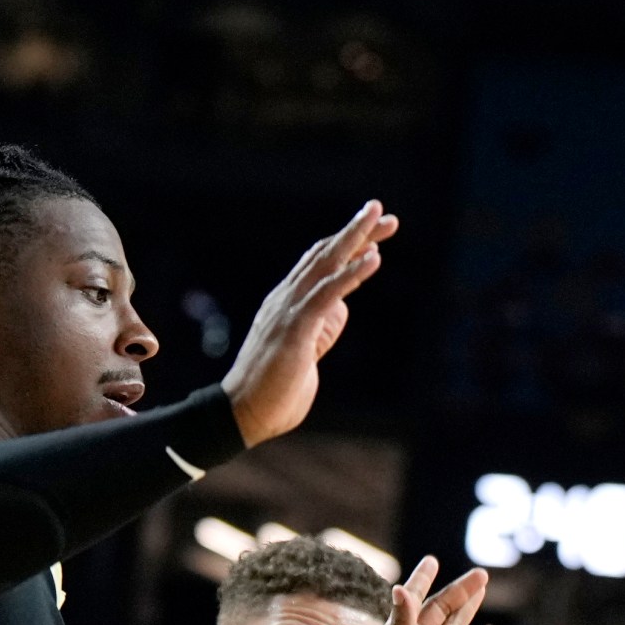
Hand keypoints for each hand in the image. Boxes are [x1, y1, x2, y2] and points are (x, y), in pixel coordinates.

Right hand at [222, 202, 400, 445]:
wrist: (243, 413)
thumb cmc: (275, 390)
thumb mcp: (308, 351)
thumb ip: (322, 327)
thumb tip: (340, 308)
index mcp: (288, 303)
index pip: (320, 265)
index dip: (348, 247)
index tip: (376, 234)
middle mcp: (286, 298)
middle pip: (324, 254)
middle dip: (355, 231)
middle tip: (381, 210)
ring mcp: (289, 310)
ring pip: (325, 264)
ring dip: (354, 238)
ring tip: (380, 218)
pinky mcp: (295, 327)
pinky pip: (327, 293)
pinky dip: (351, 273)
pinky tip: (374, 257)